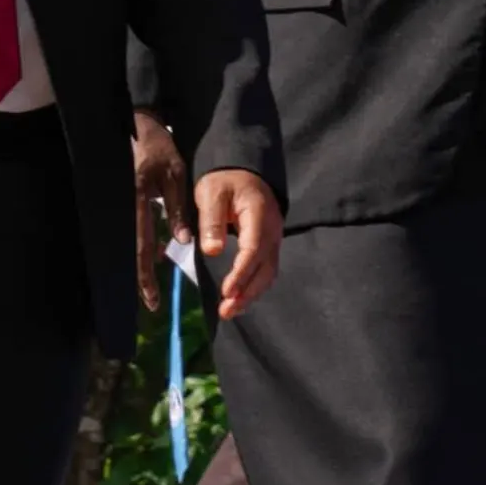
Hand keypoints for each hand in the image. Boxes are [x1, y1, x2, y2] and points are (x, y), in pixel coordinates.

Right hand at [133, 110, 192, 313]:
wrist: (137, 126)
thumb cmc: (158, 148)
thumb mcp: (175, 174)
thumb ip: (177, 208)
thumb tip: (182, 243)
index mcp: (138, 200)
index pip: (141, 245)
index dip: (146, 274)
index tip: (153, 299)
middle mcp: (126, 207)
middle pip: (131, 251)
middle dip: (141, 278)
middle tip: (151, 303)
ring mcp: (123, 205)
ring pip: (131, 243)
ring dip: (141, 266)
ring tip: (151, 290)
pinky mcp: (126, 203)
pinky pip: (133, 230)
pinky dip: (141, 248)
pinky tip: (151, 259)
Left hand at [196, 169, 282, 320]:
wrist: (243, 173)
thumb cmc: (224, 181)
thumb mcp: (211, 193)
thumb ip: (211, 220)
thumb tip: (211, 251)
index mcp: (259, 214)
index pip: (253, 249)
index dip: (241, 273)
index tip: (226, 291)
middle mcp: (272, 230)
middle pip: (265, 267)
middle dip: (247, 292)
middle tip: (226, 311)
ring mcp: (274, 238)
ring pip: (268, 272)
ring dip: (251, 294)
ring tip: (230, 310)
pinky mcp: (270, 245)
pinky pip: (266, 269)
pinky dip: (254, 286)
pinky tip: (239, 298)